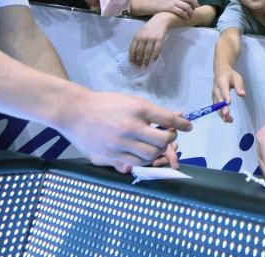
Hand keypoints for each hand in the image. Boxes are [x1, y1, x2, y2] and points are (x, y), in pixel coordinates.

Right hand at [60, 91, 190, 171]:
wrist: (76, 111)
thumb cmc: (105, 103)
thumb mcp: (131, 100)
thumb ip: (153, 111)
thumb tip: (177, 115)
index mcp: (137, 109)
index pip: (167, 119)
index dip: (181, 124)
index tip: (188, 127)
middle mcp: (130, 126)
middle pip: (162, 141)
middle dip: (169, 140)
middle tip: (168, 136)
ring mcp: (120, 143)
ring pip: (150, 155)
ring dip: (156, 151)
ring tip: (154, 144)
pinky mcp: (111, 154)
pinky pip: (134, 163)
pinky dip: (143, 159)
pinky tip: (142, 152)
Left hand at [83, 0, 125, 8]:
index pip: (122, 2)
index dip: (118, 6)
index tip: (110, 6)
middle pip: (112, 7)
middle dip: (104, 6)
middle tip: (98, 0)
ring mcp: (105, 0)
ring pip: (102, 7)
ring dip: (96, 3)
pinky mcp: (96, 0)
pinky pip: (94, 4)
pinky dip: (90, 2)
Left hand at [130, 14, 169, 67]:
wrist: (160, 20)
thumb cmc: (149, 28)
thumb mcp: (140, 33)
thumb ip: (137, 42)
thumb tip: (134, 55)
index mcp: (137, 36)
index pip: (132, 49)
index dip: (132, 57)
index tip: (132, 64)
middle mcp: (143, 37)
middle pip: (139, 52)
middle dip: (138, 61)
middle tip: (138, 67)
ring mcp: (151, 38)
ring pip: (147, 52)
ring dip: (145, 61)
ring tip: (144, 66)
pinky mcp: (159, 39)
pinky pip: (157, 50)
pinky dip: (154, 56)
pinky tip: (153, 61)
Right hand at [154, 0, 198, 18]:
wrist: (153, 5)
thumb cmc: (164, 4)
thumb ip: (181, 0)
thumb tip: (191, 5)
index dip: (195, 2)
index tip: (196, 8)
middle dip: (194, 6)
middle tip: (194, 12)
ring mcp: (173, 2)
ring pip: (187, 7)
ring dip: (190, 13)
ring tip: (190, 16)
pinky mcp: (170, 7)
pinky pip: (181, 12)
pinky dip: (185, 15)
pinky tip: (185, 18)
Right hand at [212, 67, 245, 122]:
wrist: (220, 72)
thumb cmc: (230, 75)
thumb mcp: (237, 77)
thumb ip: (239, 85)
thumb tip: (242, 94)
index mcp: (222, 82)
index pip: (223, 90)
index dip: (225, 97)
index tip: (228, 103)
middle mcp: (216, 89)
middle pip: (218, 100)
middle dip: (222, 108)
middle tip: (227, 115)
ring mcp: (214, 95)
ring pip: (216, 106)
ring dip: (222, 114)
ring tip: (229, 120)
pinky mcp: (214, 99)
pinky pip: (216, 108)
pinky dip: (221, 114)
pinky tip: (227, 119)